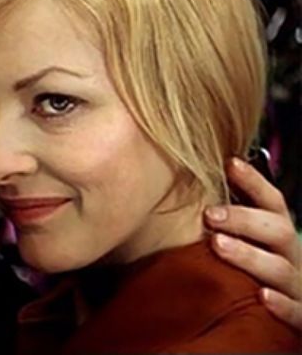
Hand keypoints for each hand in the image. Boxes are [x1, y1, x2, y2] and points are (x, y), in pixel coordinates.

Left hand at [205, 158, 300, 328]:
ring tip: (218, 245)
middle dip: (243, 219)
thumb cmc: (255, 268)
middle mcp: (290, 256)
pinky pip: (297, 314)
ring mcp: (296, 286)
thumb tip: (189, 180)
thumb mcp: (248, 241)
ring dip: (249, 256)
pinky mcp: (299, 318)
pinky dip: (283, 306)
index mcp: (278, 235)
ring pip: (280, 269)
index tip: (230, 163)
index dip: (254, 181)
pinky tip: (262, 297)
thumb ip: (226, 219)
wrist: (284, 307)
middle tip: (209, 214)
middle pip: (277, 231)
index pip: (272, 202)